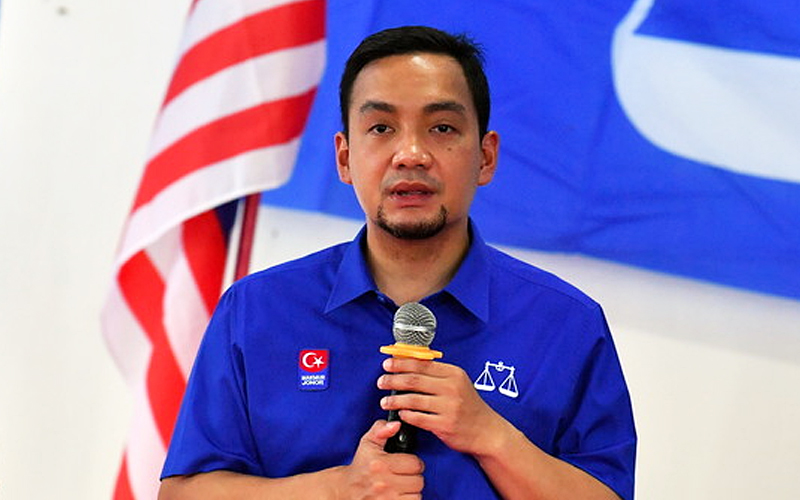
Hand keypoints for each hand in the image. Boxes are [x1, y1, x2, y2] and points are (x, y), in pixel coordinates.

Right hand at [337, 420, 424, 498]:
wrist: (345, 490)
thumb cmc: (360, 466)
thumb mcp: (367, 443)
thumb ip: (381, 429)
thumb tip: (396, 425)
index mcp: (380, 464)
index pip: (415, 463)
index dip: (413, 462)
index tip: (407, 463)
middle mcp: (383, 483)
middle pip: (418, 481)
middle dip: (414, 477)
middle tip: (404, 475)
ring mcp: (386, 499)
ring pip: (417, 495)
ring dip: (412, 491)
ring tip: (402, 486)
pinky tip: (399, 495)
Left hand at [377, 358, 503, 455]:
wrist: (487, 431)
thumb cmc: (468, 406)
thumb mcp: (458, 383)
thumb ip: (437, 374)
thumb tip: (409, 362)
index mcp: (454, 374)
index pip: (422, 365)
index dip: (401, 363)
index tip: (387, 364)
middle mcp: (452, 388)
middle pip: (414, 380)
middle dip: (393, 380)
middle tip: (381, 382)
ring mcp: (449, 407)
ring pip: (413, 399)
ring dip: (395, 400)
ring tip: (384, 401)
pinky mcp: (445, 425)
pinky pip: (418, 418)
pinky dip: (406, 415)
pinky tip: (400, 413)